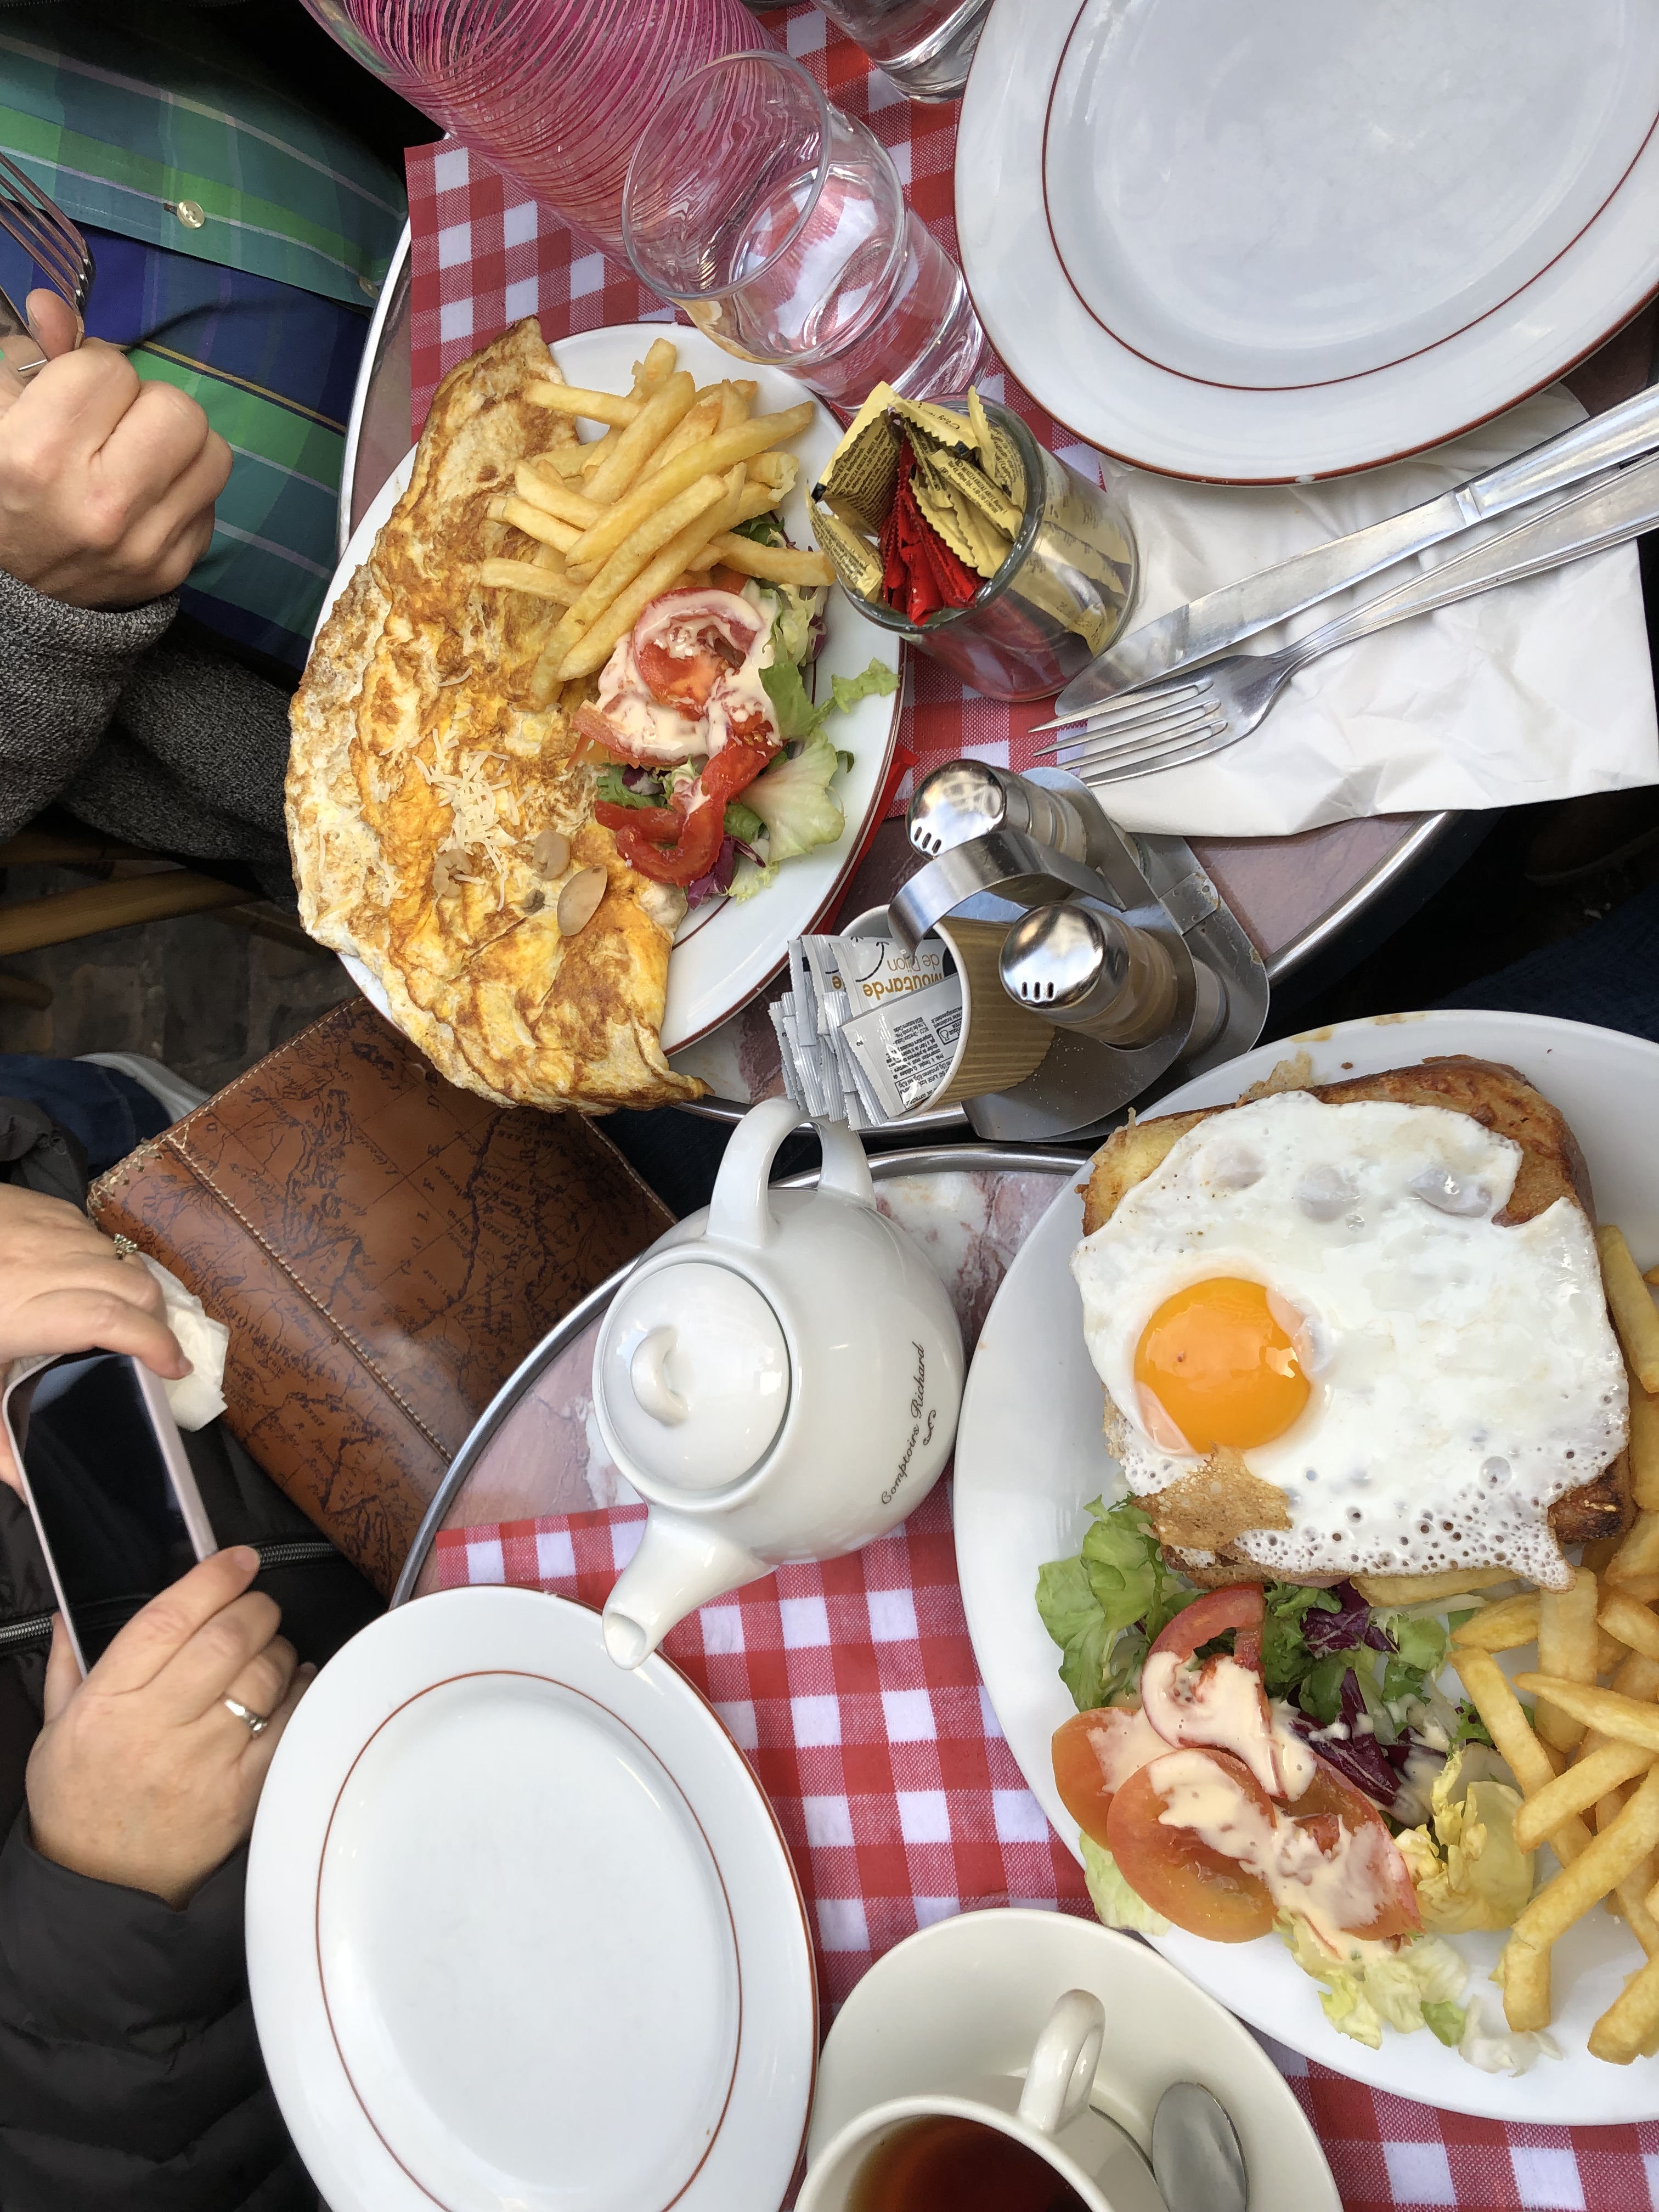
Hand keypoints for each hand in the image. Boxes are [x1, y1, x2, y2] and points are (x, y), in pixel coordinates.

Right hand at [0, 289, 229, 605]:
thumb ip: (25, 356)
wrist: (11, 589)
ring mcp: (143, 544)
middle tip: (114, 422)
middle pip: (177, 408)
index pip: (108, 367)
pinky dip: (182, 489)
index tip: (74, 390)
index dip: (91, 368)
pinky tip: (143, 496)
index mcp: (37, 455)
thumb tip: (54, 306)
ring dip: (178, 442)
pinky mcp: (172, 569)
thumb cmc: (3, 487)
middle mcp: (98, 504)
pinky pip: (210, 500)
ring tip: (137, 452)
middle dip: (146, 402)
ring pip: (211, 452)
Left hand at [0, 1184, 187, 1491]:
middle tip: (152, 1349)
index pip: (110, 1319)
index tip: (172, 1370)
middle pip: (132, 1284)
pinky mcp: (36, 1204)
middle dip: (156, 1319)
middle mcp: (39, 1263)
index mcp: (19, 1311)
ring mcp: (40, 1227)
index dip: (154, 1343)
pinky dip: (101, 1257)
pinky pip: (91, 1229)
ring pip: (117, 1255)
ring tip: (123, 1315)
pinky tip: (85, 1277)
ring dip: (132, 1287)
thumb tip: (26, 1488)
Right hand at [27, 1548, 311, 1907]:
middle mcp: (156, 1728)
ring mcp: (203, 1762)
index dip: (212, 1579)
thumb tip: (69, 1614)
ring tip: (270, 1648)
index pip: (169, 1618)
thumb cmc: (79, 1803)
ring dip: (278, 1648)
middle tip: (258, 1605)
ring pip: (263, 1676)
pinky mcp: (242, 1793)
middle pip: (227, 1639)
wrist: (101, 1886)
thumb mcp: (55, 1732)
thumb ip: (68, 1667)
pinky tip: (295, 1681)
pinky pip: (287, 1724)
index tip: (239, 1560)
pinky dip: (300, 1692)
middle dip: (255, 1607)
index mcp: (107, 1703)